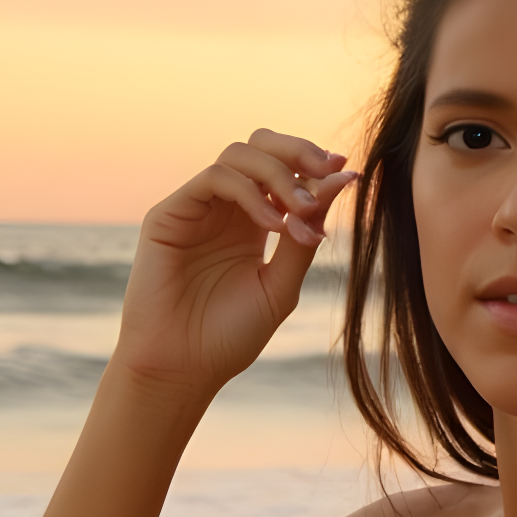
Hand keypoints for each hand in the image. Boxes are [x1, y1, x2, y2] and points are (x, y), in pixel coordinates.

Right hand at [116, 129, 356, 392]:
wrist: (182, 370)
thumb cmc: (228, 337)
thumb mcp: (280, 286)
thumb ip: (304, 239)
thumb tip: (339, 185)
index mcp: (252, 221)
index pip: (283, 169)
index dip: (313, 165)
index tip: (347, 175)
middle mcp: (224, 208)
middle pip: (259, 146)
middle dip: (297, 150)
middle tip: (327, 169)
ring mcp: (196, 208)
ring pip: (237, 155)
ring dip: (278, 174)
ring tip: (301, 211)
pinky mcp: (169, 214)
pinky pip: (214, 179)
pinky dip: (249, 193)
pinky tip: (272, 224)